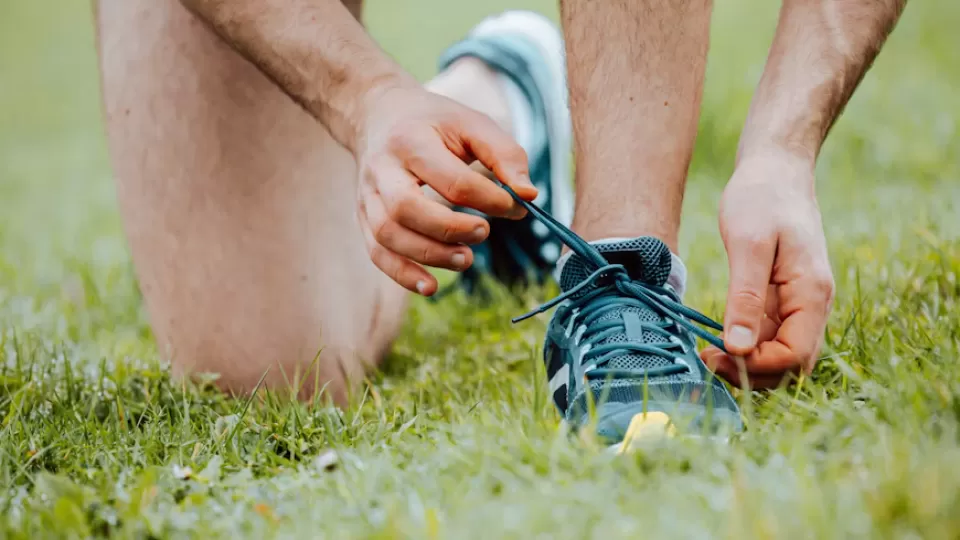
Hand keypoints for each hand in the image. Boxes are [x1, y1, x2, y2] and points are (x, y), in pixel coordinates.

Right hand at [354, 84, 536, 295]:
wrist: (379, 115)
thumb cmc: (435, 123)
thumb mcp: (473, 123)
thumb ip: (505, 155)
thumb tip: (529, 196)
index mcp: (411, 140)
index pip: (451, 179)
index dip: (488, 199)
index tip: (514, 206)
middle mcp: (382, 168)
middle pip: (406, 208)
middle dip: (449, 229)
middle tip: (484, 233)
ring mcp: (368, 195)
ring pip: (388, 235)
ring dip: (429, 255)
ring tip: (467, 260)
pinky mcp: (364, 217)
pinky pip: (377, 253)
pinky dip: (402, 275)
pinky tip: (431, 288)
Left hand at [701, 151, 834, 388]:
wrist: (775, 169)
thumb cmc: (762, 199)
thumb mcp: (748, 245)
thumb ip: (746, 298)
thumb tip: (739, 348)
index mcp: (812, 294)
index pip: (795, 357)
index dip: (757, 368)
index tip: (715, 355)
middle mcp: (812, 306)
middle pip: (791, 366)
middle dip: (751, 373)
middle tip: (706, 359)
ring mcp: (799, 305)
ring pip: (780, 356)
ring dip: (747, 365)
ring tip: (707, 353)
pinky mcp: (783, 300)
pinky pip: (770, 337)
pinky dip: (746, 347)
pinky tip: (715, 339)